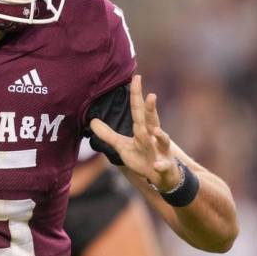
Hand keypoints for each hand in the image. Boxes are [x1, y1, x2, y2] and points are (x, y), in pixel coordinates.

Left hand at [89, 75, 180, 191]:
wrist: (162, 178)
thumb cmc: (143, 158)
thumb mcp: (123, 146)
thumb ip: (108, 135)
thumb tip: (92, 122)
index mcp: (144, 130)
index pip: (139, 110)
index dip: (137, 96)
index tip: (137, 78)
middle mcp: (154, 137)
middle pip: (151, 121)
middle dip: (151, 110)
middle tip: (151, 95)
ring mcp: (161, 151)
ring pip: (162, 141)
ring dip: (160, 135)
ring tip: (155, 130)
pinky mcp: (165, 167)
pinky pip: (163, 166)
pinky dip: (161, 165)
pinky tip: (157, 165)